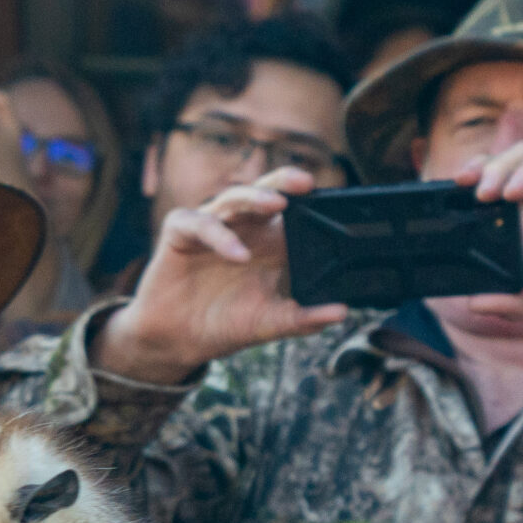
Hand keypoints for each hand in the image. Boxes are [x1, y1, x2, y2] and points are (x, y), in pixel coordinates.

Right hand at [95, 169, 349, 384]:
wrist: (180, 341)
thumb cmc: (226, 324)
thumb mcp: (270, 323)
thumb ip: (305, 318)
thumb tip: (342, 312)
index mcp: (269, 242)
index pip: (294, 211)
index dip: (311, 202)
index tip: (334, 202)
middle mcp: (243, 227)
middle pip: (266, 192)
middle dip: (285, 181)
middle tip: (306, 182)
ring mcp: (212, 225)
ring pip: (234, 198)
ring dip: (255, 198)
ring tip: (276, 204)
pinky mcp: (181, 232)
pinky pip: (199, 224)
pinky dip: (220, 236)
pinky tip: (238, 254)